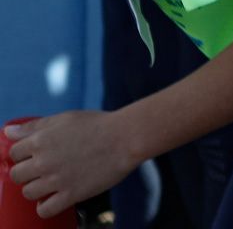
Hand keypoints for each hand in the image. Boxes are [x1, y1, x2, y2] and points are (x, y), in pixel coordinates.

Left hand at [4, 110, 141, 217]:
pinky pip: (45, 210)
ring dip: (36, 188)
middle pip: (17, 175)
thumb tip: (8, 132)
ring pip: (28, 193)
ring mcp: (57, 179)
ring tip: (50, 183)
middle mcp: (44, 161)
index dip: (23, 154)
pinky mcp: (71, 194)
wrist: (126, 138)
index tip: (33, 155)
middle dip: (27, 172)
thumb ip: (34, 126)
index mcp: (41, 140)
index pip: (14, 153)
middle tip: (42, 169)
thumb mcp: (65, 118)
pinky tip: (54, 198)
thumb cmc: (98, 124)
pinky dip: (45, 207)